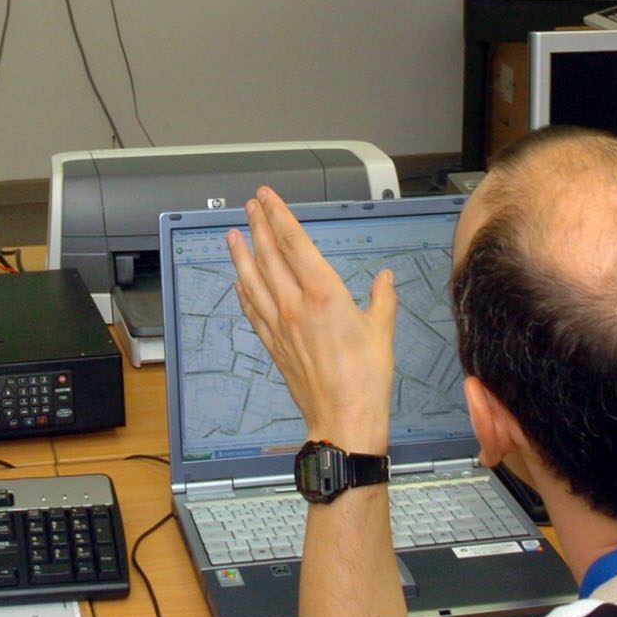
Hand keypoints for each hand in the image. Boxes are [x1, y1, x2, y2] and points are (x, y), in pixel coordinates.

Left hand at [228, 187, 396, 452]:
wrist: (344, 418)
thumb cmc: (367, 377)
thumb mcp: (382, 330)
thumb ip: (381, 298)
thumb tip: (384, 278)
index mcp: (324, 293)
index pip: (295, 243)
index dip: (279, 216)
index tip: (267, 197)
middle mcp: (295, 305)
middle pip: (269, 256)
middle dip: (258, 226)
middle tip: (250, 205)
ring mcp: (280, 325)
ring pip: (254, 280)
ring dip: (241, 255)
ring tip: (232, 234)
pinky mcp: (273, 344)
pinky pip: (252, 310)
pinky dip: (243, 292)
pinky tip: (239, 281)